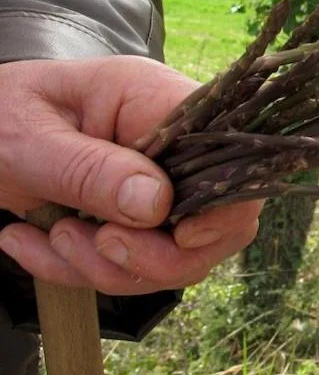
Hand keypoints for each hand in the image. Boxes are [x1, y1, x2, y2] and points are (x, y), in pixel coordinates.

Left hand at [0, 57, 261, 294]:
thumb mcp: (30, 137)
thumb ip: (91, 169)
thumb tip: (157, 204)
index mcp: (161, 102)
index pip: (233, 153)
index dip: (225, 204)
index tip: (179, 235)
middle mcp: (178, 147)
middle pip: (223, 220)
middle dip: (159, 255)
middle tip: (93, 242)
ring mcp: (164, 186)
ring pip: (181, 257)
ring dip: (109, 269)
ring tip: (48, 238)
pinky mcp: (141, 221)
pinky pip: (136, 269)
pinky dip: (83, 272)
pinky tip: (30, 245)